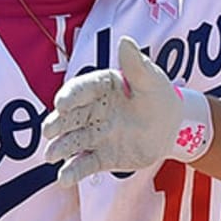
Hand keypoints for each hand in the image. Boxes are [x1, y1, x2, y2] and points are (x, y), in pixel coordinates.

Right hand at [43, 36, 211, 185]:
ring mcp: (94, 134)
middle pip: (69, 117)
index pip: (80, 90)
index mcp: (100, 88)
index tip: (61, 104)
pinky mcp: (101, 156)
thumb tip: (125, 41)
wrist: (172, 128)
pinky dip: (73, 171)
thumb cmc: (159, 96)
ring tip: (51, 156)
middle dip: (57, 124)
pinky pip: (84, 164)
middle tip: (48, 131)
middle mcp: (91, 111)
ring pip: (73, 141)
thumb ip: (136, 65)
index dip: (70, 96)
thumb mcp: (151, 80)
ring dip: (61, 148)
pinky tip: (64, 179)